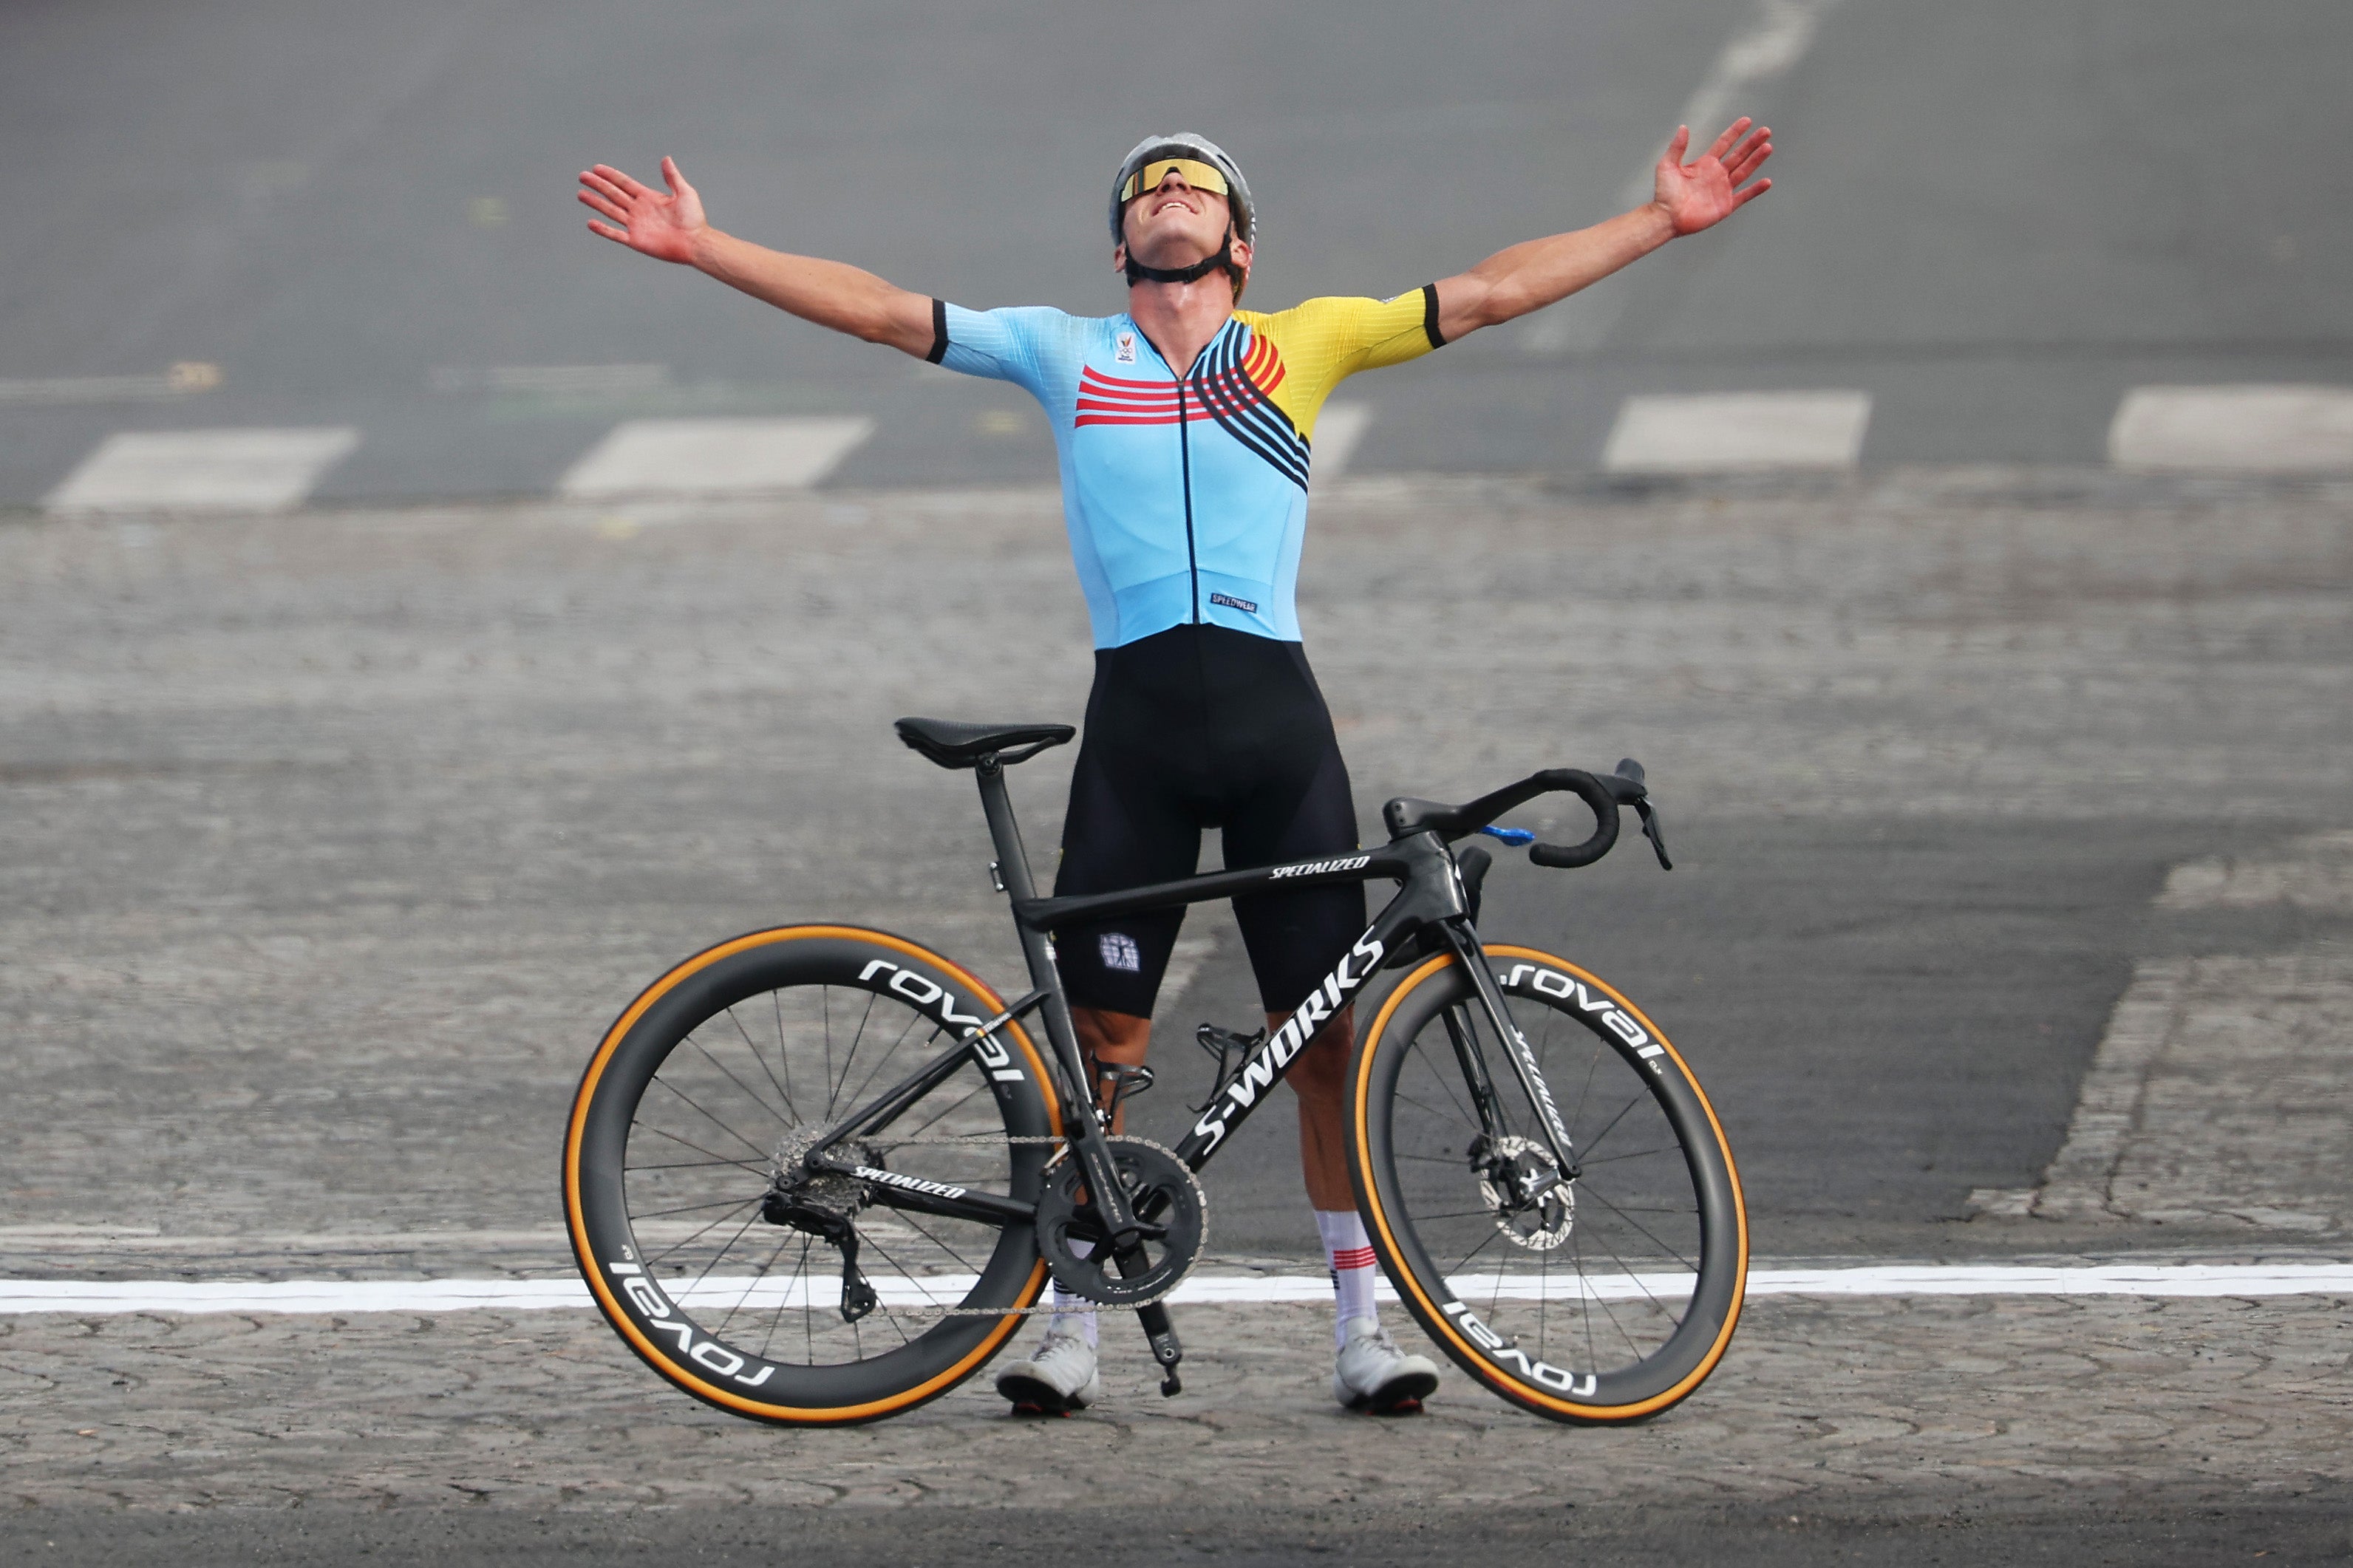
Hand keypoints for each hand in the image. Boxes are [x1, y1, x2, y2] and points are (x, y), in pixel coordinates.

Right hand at [578, 156, 707, 263]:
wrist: (696, 243)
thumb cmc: (694, 219)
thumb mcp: (685, 193)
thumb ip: (672, 177)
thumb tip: (666, 159)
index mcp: (648, 197)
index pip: (624, 183)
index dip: (610, 175)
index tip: (596, 168)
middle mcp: (639, 210)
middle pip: (613, 194)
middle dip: (598, 185)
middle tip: (582, 176)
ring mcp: (636, 225)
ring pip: (610, 211)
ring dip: (596, 203)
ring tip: (581, 194)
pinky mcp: (636, 240)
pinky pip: (616, 234)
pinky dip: (603, 229)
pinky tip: (590, 222)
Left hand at [1652, 118, 1772, 235]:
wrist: (1666, 217)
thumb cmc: (1664, 193)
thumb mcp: (1667, 165)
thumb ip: (1677, 147)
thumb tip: (1683, 127)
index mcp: (1705, 163)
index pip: (1724, 143)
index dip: (1735, 132)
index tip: (1747, 121)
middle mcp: (1717, 174)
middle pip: (1739, 155)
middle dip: (1752, 143)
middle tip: (1766, 131)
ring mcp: (1723, 190)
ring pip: (1744, 171)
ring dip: (1757, 160)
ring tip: (1768, 147)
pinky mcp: (1726, 205)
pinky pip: (1744, 196)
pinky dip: (1755, 190)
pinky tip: (1767, 181)